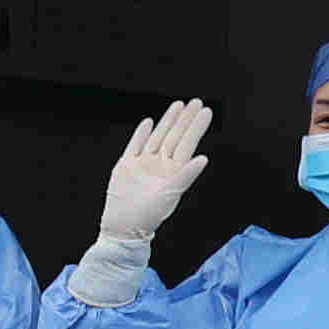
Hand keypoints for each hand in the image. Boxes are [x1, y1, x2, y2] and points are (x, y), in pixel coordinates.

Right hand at [98, 100, 212, 250]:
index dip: (196, 127)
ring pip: (158, 137)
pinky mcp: (126, 165)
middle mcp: (160, 165)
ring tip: (177, 106)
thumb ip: (186, 175)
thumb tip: (203, 159)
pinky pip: (135, 145)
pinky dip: (141, 133)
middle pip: (175, 137)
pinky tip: (149, 122)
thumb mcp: (171, 195)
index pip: (187, 144)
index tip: (205, 111)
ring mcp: (143, 164)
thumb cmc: (149, 215)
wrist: (123, 226)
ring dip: (167, 122)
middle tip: (195, 102)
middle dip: (185, 119)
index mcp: (173, 171)